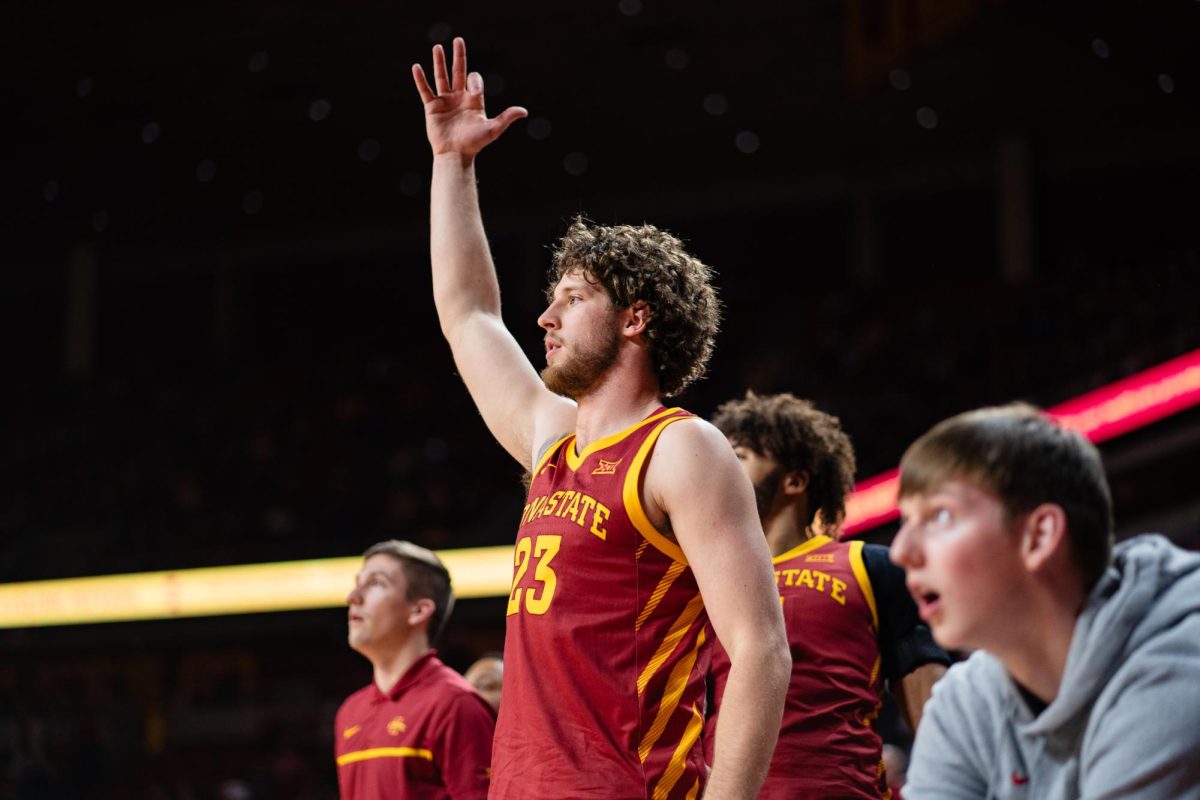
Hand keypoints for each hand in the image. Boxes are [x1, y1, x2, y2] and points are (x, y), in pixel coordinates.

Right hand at [413, 37, 526, 157]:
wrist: (455, 154)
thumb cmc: (474, 143)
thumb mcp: (493, 129)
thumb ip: (507, 118)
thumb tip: (524, 112)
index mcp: (474, 101)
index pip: (474, 80)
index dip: (474, 80)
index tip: (473, 90)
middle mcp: (459, 98)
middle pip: (458, 72)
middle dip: (458, 56)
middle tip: (458, 40)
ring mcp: (445, 101)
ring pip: (441, 77)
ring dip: (439, 62)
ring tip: (437, 47)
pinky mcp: (432, 107)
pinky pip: (425, 90)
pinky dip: (420, 79)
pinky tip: (416, 67)